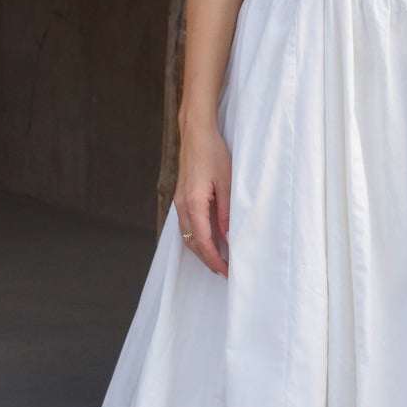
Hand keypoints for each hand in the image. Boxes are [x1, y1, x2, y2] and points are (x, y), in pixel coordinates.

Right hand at [174, 123, 231, 275]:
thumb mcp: (227, 183)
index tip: (226, 271)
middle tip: (224, 272)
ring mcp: (179, 202)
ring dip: (201, 250)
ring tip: (218, 261)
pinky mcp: (181, 198)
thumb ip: (226, 213)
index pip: (202, 241)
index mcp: (193, 203)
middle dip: (207, 260)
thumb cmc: (213, 154)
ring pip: (187, 236)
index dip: (214, 259)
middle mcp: (182, 205)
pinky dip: (196, 238)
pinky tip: (208, 241)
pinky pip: (187, 225)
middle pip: (191, 243)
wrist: (196, 134)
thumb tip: (228, 238)